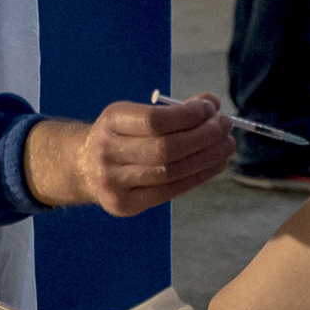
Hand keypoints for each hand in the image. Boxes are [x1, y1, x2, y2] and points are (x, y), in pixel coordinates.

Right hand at [23, 97, 233, 216]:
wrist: (83, 167)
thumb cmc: (120, 136)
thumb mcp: (136, 115)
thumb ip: (174, 110)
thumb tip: (211, 104)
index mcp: (111, 121)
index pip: (154, 121)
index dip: (187, 116)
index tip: (211, 109)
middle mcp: (107, 152)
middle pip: (165, 149)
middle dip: (203, 137)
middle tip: (225, 127)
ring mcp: (113, 182)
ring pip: (170, 172)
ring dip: (206, 158)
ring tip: (226, 145)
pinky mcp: (125, 205)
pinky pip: (169, 192)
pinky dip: (197, 177)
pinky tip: (214, 165)